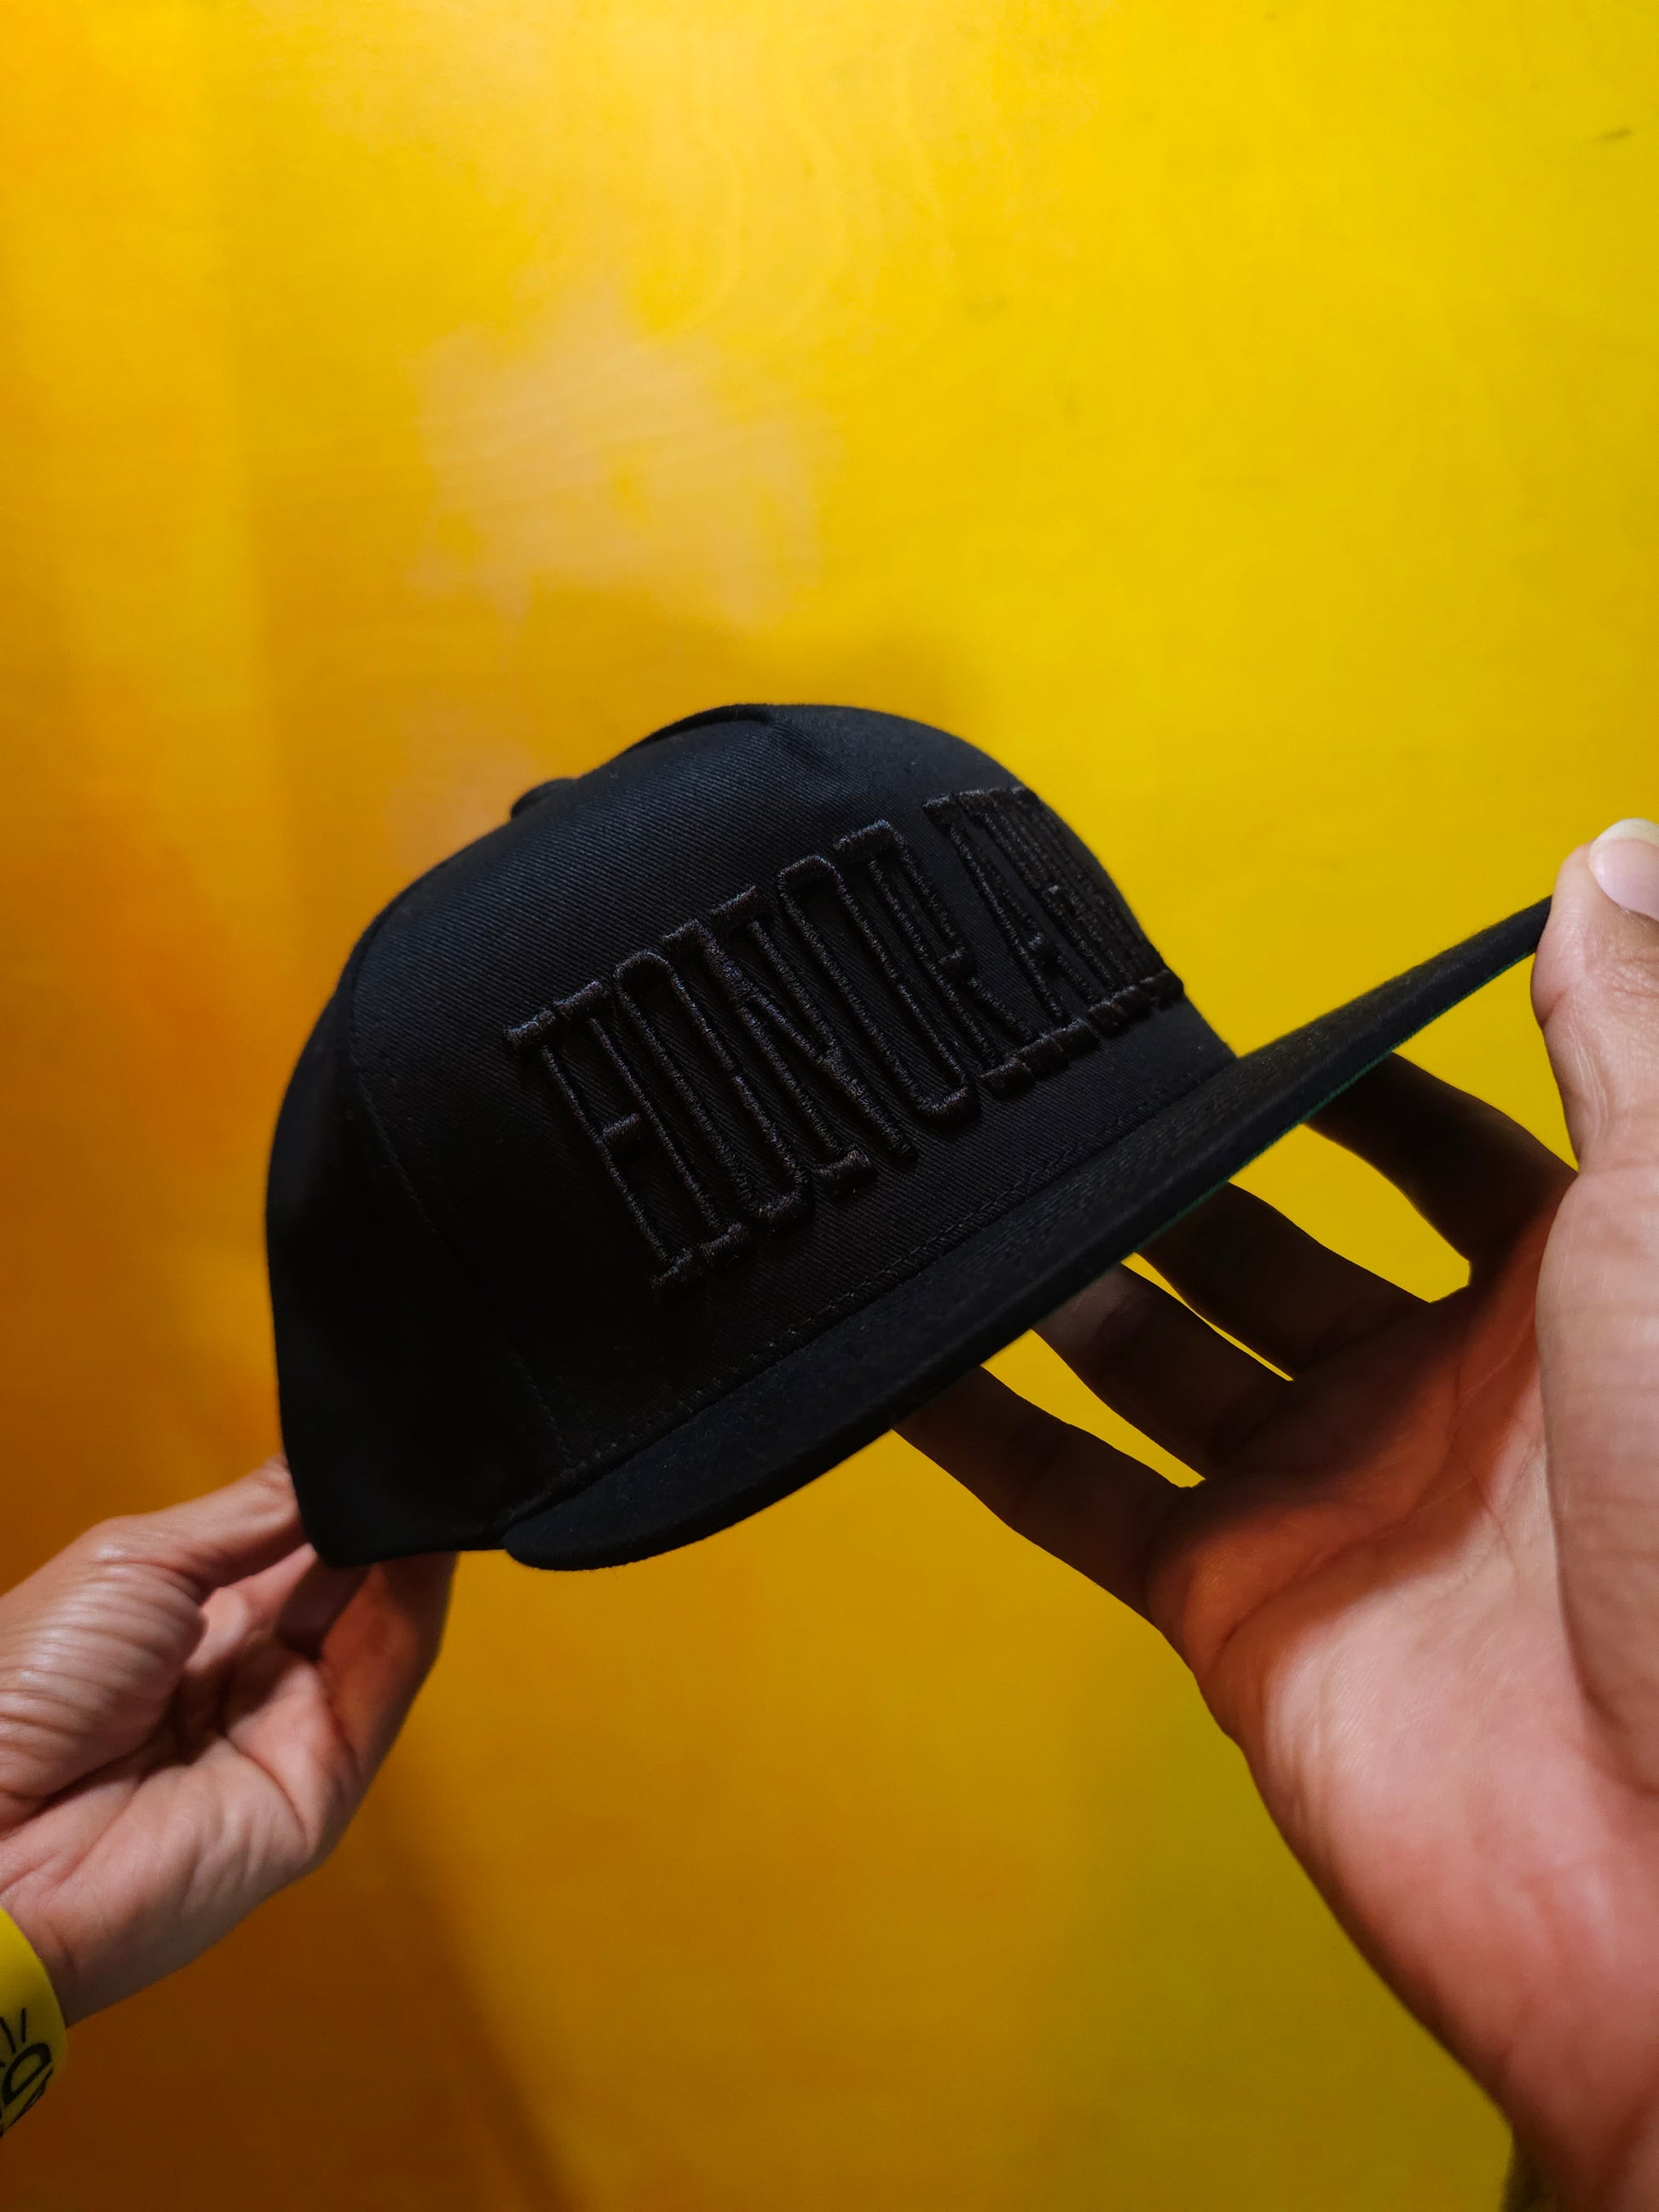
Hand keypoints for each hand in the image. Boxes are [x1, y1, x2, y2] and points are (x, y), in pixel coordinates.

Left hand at [0, 1461, 451, 2024]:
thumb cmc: (26, 1686)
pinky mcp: (322, 1786)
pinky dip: (415, 1612)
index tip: (378, 1433)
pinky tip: (428, 1544)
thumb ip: (252, 1513)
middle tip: (417, 1451)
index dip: (334, 1491)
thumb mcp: (135, 1562)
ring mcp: (287, 1730)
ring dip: (409, 1553)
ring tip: (432, 1480)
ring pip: (376, 1628)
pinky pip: (382, 1688)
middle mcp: (246, 1673)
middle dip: (378, 1516)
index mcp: (189, 1620)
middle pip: (343, 1584)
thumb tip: (328, 1457)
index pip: (291, 1545)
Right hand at [902, 824, 1658, 2210]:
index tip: (1261, 1018)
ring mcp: (1327, 1498)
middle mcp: (1438, 1395)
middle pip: (1266, 1242)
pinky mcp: (1234, 1604)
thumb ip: (1631, 1038)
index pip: (1441, 1148)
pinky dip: (984, 1432)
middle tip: (1066, 1085)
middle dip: (1178, 1168)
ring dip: (1065, 1273)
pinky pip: (1077, 1496)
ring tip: (968, 1180)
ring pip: (1155, 1352)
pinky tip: (906, 1359)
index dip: (1358, 1079)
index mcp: (1565, 1300)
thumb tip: (1614, 851)